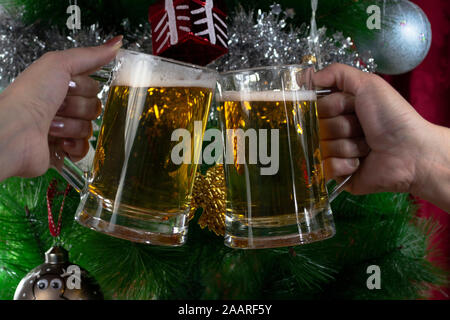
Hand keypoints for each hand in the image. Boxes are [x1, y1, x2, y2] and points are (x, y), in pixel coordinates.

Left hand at [0, 36, 121, 179]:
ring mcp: (62, 130)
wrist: (15, 131)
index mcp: (60, 86)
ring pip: (89, 129)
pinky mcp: (62, 151)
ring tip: (51, 125)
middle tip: (58, 106)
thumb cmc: (30, 96)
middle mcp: (61, 107)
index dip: (85, 87)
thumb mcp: (59, 64)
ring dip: (72, 126)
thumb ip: (90, 56)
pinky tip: (60, 142)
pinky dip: (74, 146)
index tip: (69, 86)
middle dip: (78, 108)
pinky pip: (85, 149)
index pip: (93, 87)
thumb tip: (117, 43)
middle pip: (94, 108)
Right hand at [313, 63, 448, 199]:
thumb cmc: (392, 117)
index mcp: (339, 109)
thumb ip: (336, 73)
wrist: (411, 152)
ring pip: (321, 147)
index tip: (348, 107)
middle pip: (316, 127)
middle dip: (341, 127)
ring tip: (366, 147)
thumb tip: (303, 78)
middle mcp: (334, 129)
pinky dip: (344, 164)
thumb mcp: (368, 84)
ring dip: (347, 146)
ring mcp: (333, 152)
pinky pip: (325, 167)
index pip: (314, 106)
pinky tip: (360, 163)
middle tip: (362, 128)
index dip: (331, 106)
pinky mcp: (337, 173)